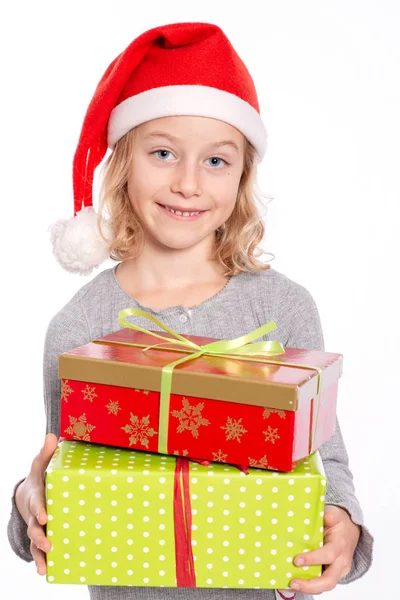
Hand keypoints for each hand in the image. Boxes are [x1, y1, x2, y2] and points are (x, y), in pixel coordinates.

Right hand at [15, 433, 57, 574]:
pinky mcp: (42, 536)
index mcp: (37, 497)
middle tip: (49, 543)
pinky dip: (41, 561)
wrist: (29, 494)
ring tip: (45, 564)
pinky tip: (46, 572)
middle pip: (34, 527)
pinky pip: (39, 551)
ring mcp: (36, 528)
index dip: (39, 510)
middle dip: (40, 535)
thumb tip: (53, 434)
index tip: (45, 516)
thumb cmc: (41, 477)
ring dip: (40, 553)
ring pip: (35, 543)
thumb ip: (47, 452)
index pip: (37, 504)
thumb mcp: (42, 463)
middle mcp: (34, 515)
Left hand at [289, 505, 360, 593]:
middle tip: (293, 582)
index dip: (313, 559)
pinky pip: (322, 584)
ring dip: (308, 588)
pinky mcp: (334, 575)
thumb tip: (319, 514)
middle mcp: (342, 561)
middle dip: (310, 584)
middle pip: (329, 580)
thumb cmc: (339, 522)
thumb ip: (327, 514)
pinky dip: (309, 586)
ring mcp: (339, 571)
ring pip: (326, 586)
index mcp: (340, 545)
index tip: (296, 560)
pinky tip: (294, 584)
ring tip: (290, 585)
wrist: (350, 530)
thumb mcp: (334, 513)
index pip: (328, 555)